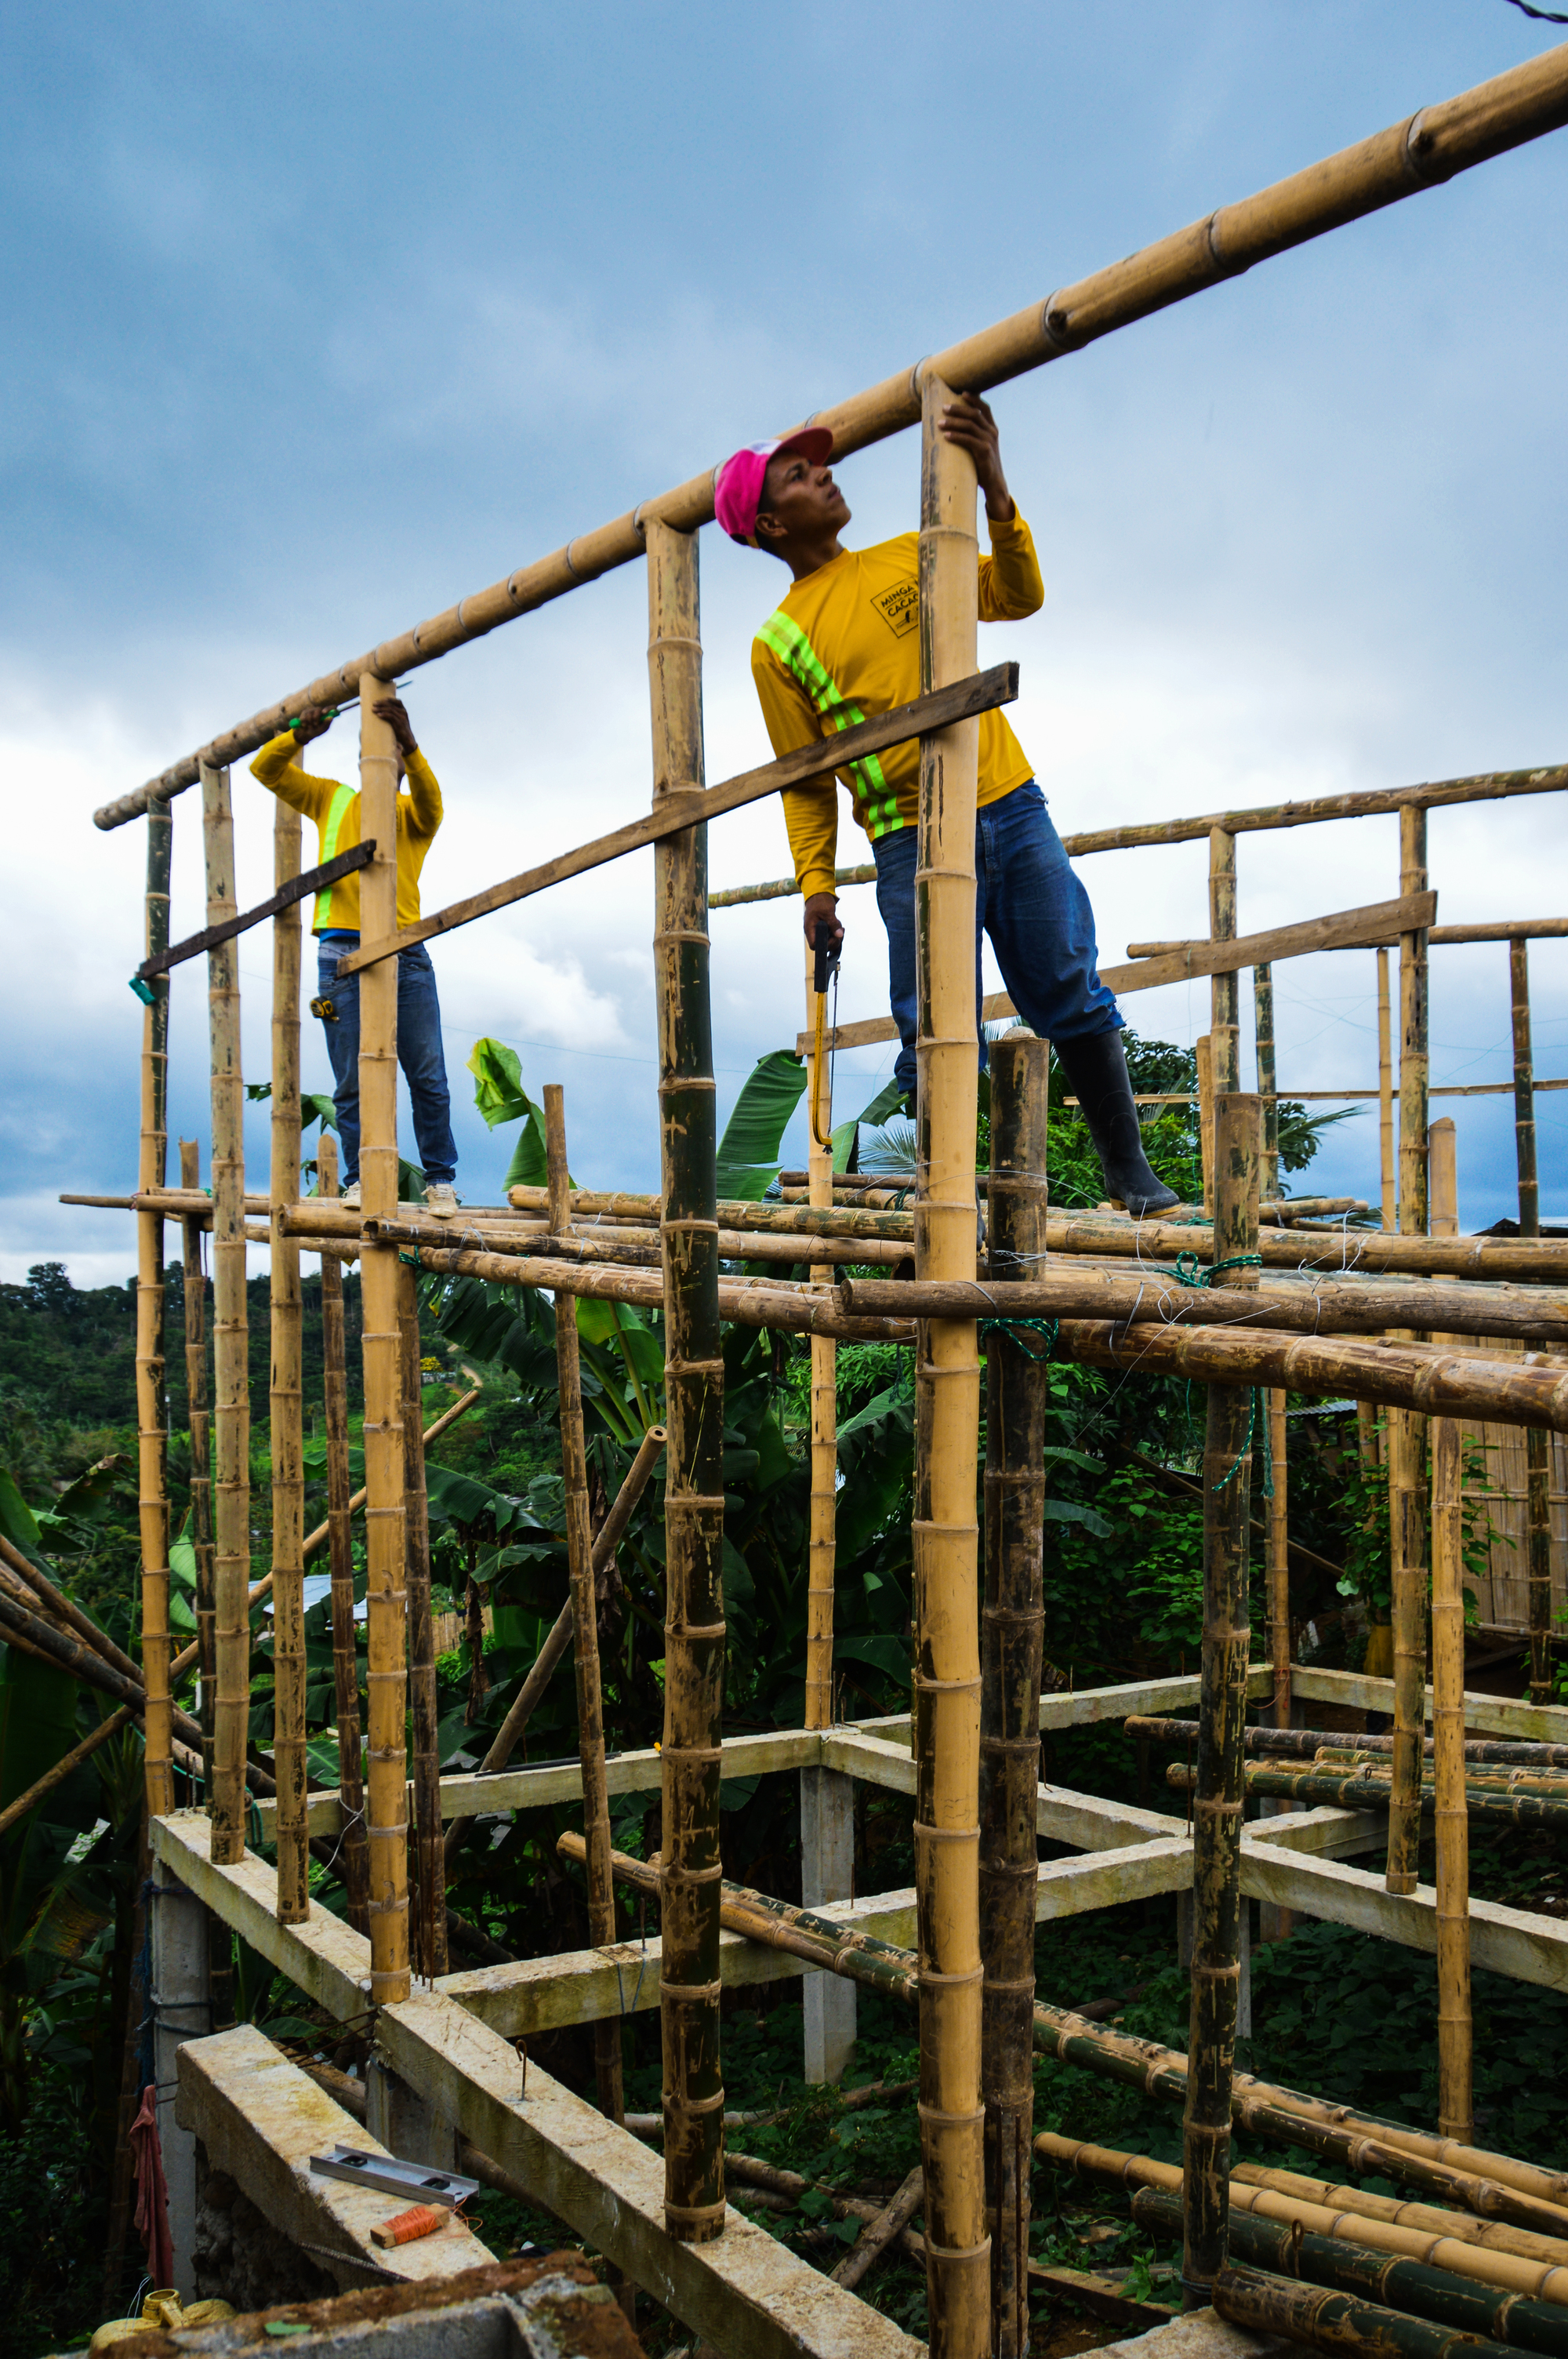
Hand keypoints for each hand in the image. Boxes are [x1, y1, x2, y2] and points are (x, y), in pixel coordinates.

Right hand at [290, 702, 332, 745]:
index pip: (331, 707)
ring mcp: (312, 710)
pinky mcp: (305, 711)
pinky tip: (305, 725)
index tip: (324, 713)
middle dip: (316, 717)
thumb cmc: (316, 731)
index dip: (328, 708)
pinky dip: (304, 723)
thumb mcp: (322, 729)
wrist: (305, 733)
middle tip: (315, 724)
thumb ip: (326, 724)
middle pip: (318, 709)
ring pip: (310, 713)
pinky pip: (304, 716)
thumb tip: (331, 717)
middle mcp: (319, 710)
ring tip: (310, 727)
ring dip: (310, 723)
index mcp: (326, 714)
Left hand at [373, 696, 417, 756]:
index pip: (397, 701)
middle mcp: (403, 712)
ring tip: (373, 709)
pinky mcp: (399, 723)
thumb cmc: (400, 730)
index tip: (380, 700)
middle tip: (373, 704)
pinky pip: (391, 716)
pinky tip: (378, 715)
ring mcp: (402, 717)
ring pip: (390, 709)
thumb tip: (381, 712)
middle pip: (391, 704)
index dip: (389, 699)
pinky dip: (384, 714)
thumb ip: (393, 716)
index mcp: (404, 711)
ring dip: (380, 708)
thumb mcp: (398, 721)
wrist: (407, 740)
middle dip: (381, 703)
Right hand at [803, 893, 842, 957]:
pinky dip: (836, 932)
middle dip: (834, 940)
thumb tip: (839, 935)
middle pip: (823, 945)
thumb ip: (833, 924)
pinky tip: (838, 925)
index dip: (825, 945)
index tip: (833, 937)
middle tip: (840, 931)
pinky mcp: (823, 929)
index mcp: (810, 929)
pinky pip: (830, 936)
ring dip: (836, 936)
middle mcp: (812, 932)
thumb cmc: (820, 901)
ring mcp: (818, 931)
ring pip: (828, 941)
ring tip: (839, 925)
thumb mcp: (828, 911)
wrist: (819, 893)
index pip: (814, 945)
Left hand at [939, 393, 1014, 520]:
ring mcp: (989, 441)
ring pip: (970, 425)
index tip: (962, 392)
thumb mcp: (980, 447)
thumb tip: (953, 429)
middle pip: (974, 414)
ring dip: (953, 423)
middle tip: (943, 408)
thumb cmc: (983, 465)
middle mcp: (992, 432)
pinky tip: (946, 436)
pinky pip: (968, 440)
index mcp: (992, 429)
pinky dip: (956, 436)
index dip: (974, 399)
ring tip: (939, 423)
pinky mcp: (984, 451)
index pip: (985, 408)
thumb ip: (972, 436)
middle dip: (958, 409)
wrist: (994, 483)